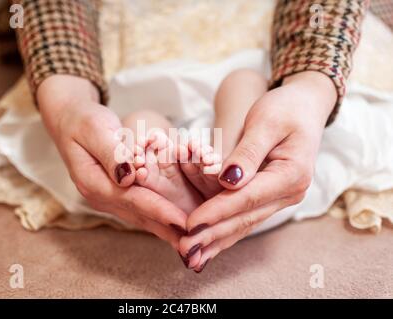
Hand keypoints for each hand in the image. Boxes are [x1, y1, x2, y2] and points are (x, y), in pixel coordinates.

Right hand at [38, 75, 188, 248]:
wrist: (70, 120)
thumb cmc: (83, 121)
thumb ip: (112, 154)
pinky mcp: (114, 194)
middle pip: (138, 215)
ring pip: (140, 217)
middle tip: (194, 242)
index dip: (159, 210)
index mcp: (93, 182)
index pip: (132, 199)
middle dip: (167, 228)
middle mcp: (100, 196)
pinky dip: (157, 219)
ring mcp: (106, 198)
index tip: (183, 221)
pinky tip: (174, 227)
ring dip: (164, 229)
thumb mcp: (95, 130)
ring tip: (190, 241)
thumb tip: (127, 178)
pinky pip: (139, 210)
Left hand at [179, 71, 337, 270]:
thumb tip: (228, 181)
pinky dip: (226, 231)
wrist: (304, 106)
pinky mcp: (270, 196)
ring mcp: (281, 197)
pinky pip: (245, 217)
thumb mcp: (265, 122)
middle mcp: (289, 192)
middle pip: (245, 218)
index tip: (190, 224)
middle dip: (213, 234)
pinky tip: (208, 245)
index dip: (217, 212)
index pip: (247, 198)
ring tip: (192, 256)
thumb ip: (247, 153)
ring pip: (244, 224)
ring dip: (217, 240)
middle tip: (185, 250)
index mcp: (291, 174)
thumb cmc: (285, 108)